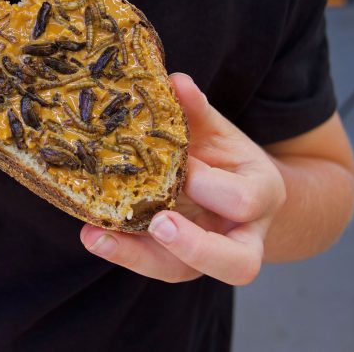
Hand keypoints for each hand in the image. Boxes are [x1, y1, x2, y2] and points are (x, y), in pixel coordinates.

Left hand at [79, 73, 286, 285]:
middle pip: (237, 264)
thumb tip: (176, 81)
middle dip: (194, 246)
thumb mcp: (219, 132)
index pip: (242, 200)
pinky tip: (92, 233)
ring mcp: (209, 256)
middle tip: (159, 224)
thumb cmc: (228, 158)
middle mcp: (243, 237)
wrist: (243, 193)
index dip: (208, 184)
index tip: (182, 164)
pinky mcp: (179, 262)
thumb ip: (198, 111)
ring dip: (139, 257)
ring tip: (97, 236)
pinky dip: (123, 250)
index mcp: (261, 195)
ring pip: (183, 273)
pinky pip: (154, 265)